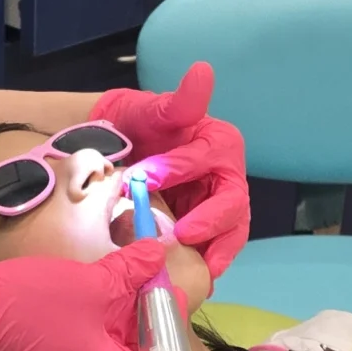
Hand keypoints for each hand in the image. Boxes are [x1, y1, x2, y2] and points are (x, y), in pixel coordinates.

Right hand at [0, 239, 170, 350]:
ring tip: (119, 282)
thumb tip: (159, 254)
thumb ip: (131, 272)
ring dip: (114, 322)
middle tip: (144, 281)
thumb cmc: (37, 304)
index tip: (166, 294)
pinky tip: (89, 298)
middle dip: (139, 320)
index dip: (166, 329)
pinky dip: (91, 329)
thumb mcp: (93, 283)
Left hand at [98, 64, 250, 278]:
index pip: (206, 160)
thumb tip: (201, 71)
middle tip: (182, 234)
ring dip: (218, 250)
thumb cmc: (138, 123)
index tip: (145, 178)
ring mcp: (217, 205)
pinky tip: (194, 279)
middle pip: (232, 202)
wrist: (119, 149)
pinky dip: (208, 262)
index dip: (178, 170)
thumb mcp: (152, 110)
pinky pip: (214, 247)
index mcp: (221, 144)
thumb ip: (178, 101)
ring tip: (202, 271)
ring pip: (231, 231)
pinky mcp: (205, 228)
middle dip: (210, 220)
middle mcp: (227, 176)